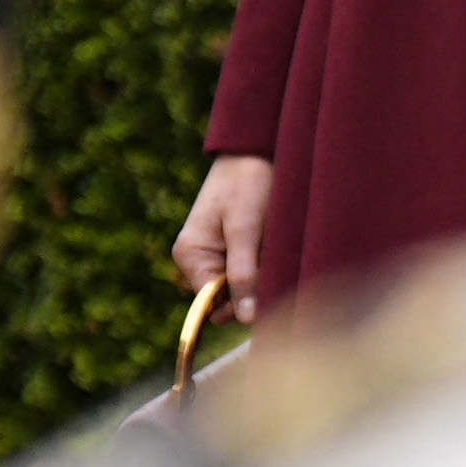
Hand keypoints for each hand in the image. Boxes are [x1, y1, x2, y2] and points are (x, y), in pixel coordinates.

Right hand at [171, 156, 273, 322]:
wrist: (254, 148)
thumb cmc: (247, 182)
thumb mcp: (246, 228)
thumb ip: (244, 273)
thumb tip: (246, 318)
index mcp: (191, 255)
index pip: (211, 304)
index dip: (239, 306)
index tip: (268, 295)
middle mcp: (197, 259)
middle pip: (226, 298)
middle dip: (252, 290)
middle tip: (274, 264)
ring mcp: (214, 253)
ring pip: (241, 285)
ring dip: (260, 276)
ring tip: (273, 247)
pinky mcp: (232, 246)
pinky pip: (248, 269)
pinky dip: (263, 264)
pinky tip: (273, 244)